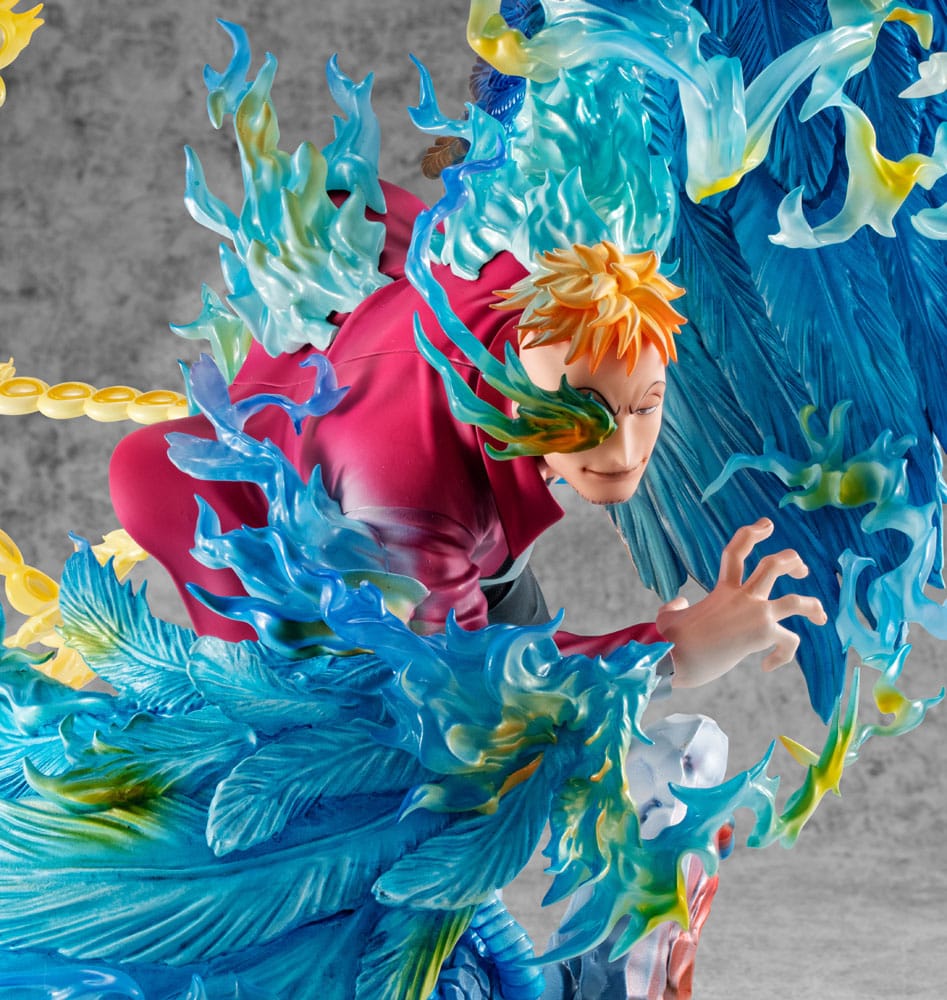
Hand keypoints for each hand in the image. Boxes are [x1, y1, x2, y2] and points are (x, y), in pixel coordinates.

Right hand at [655, 518, 827, 688]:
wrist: (672, 658)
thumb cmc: (667, 640)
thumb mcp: (667, 616)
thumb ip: (674, 605)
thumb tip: (679, 601)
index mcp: (721, 590)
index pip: (736, 552)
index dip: (752, 533)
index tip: (767, 525)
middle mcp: (742, 597)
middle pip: (774, 566)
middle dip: (792, 562)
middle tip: (800, 569)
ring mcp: (755, 614)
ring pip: (796, 601)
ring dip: (813, 606)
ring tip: (820, 615)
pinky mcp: (762, 635)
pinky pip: (788, 641)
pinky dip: (783, 654)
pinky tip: (768, 664)